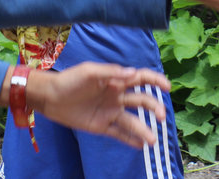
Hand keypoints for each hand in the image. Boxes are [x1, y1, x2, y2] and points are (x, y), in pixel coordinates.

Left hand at [28, 64, 170, 148]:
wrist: (51, 97)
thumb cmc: (70, 80)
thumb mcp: (90, 72)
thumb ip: (112, 72)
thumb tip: (134, 74)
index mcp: (116, 80)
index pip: (141, 79)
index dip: (155, 81)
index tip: (167, 87)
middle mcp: (117, 96)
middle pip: (142, 101)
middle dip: (154, 107)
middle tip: (160, 116)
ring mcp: (110, 112)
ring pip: (133, 121)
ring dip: (144, 129)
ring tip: (152, 141)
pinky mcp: (102, 126)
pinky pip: (119, 133)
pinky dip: (130, 140)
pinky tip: (140, 146)